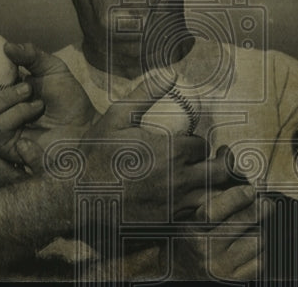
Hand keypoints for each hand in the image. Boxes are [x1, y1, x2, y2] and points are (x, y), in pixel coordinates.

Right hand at [0, 43, 95, 170]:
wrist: (85, 124)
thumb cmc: (69, 99)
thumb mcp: (51, 68)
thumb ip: (30, 55)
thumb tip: (5, 46)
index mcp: (0, 90)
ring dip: (4, 97)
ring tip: (27, 89)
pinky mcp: (5, 147)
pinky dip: (18, 112)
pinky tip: (36, 107)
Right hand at [78, 76, 232, 223]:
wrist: (77, 196)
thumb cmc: (97, 153)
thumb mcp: (117, 116)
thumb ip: (146, 93)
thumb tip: (170, 73)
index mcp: (173, 151)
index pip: (203, 146)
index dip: (198, 144)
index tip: (188, 144)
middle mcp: (180, 179)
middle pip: (220, 172)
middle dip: (219, 163)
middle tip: (212, 159)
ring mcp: (175, 205)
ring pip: (212, 196)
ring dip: (209, 186)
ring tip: (200, 179)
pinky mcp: (167, 224)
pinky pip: (194, 216)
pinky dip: (194, 206)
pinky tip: (181, 199)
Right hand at [175, 183, 264, 280]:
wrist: (183, 271)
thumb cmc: (191, 238)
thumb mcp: (191, 216)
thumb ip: (209, 199)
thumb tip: (239, 186)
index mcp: (193, 228)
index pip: (214, 211)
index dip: (236, 197)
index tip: (250, 190)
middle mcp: (206, 248)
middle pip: (240, 223)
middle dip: (259, 208)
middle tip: (266, 203)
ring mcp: (221, 265)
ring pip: (256, 241)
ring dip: (262, 230)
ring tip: (259, 226)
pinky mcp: (233, 279)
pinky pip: (260, 262)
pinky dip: (263, 251)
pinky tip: (258, 244)